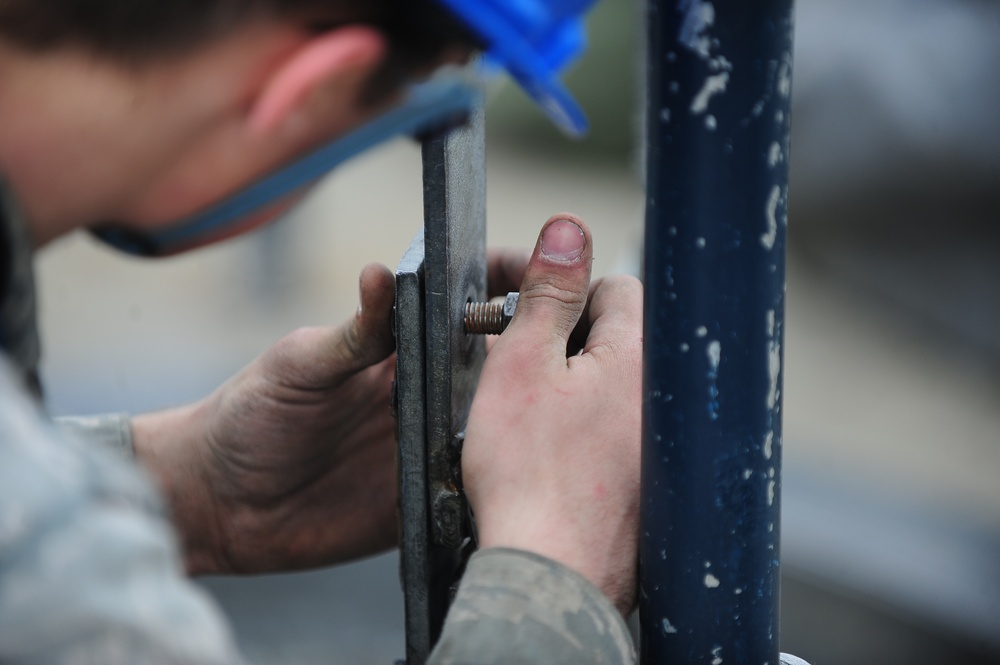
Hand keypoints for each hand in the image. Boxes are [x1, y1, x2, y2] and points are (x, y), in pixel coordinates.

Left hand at [132, 250, 533, 575]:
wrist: (218, 503)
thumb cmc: (250, 417)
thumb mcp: (299, 364)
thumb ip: (351, 333)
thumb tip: (381, 272)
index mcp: (404, 350)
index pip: (472, 306)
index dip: (514, 284)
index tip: (553, 275)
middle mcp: (429, 395)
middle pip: (506, 365)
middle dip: (547, 350)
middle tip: (580, 350)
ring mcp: (432, 447)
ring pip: (503, 428)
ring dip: (530, 420)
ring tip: (564, 415)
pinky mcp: (426, 500)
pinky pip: (477, 489)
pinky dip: (502, 484)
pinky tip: (523, 478)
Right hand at [462, 214, 642, 614]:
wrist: (551, 576)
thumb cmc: (530, 478)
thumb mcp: (522, 365)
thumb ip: (546, 293)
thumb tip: (567, 229)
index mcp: (641, 357)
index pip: (614, 289)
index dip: (559, 291)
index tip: (519, 308)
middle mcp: (666, 398)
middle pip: (617, 337)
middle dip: (566, 336)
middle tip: (514, 361)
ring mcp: (665, 446)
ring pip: (616, 385)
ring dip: (575, 382)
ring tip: (528, 411)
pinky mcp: (654, 485)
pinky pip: (621, 431)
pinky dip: (589, 428)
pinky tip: (554, 452)